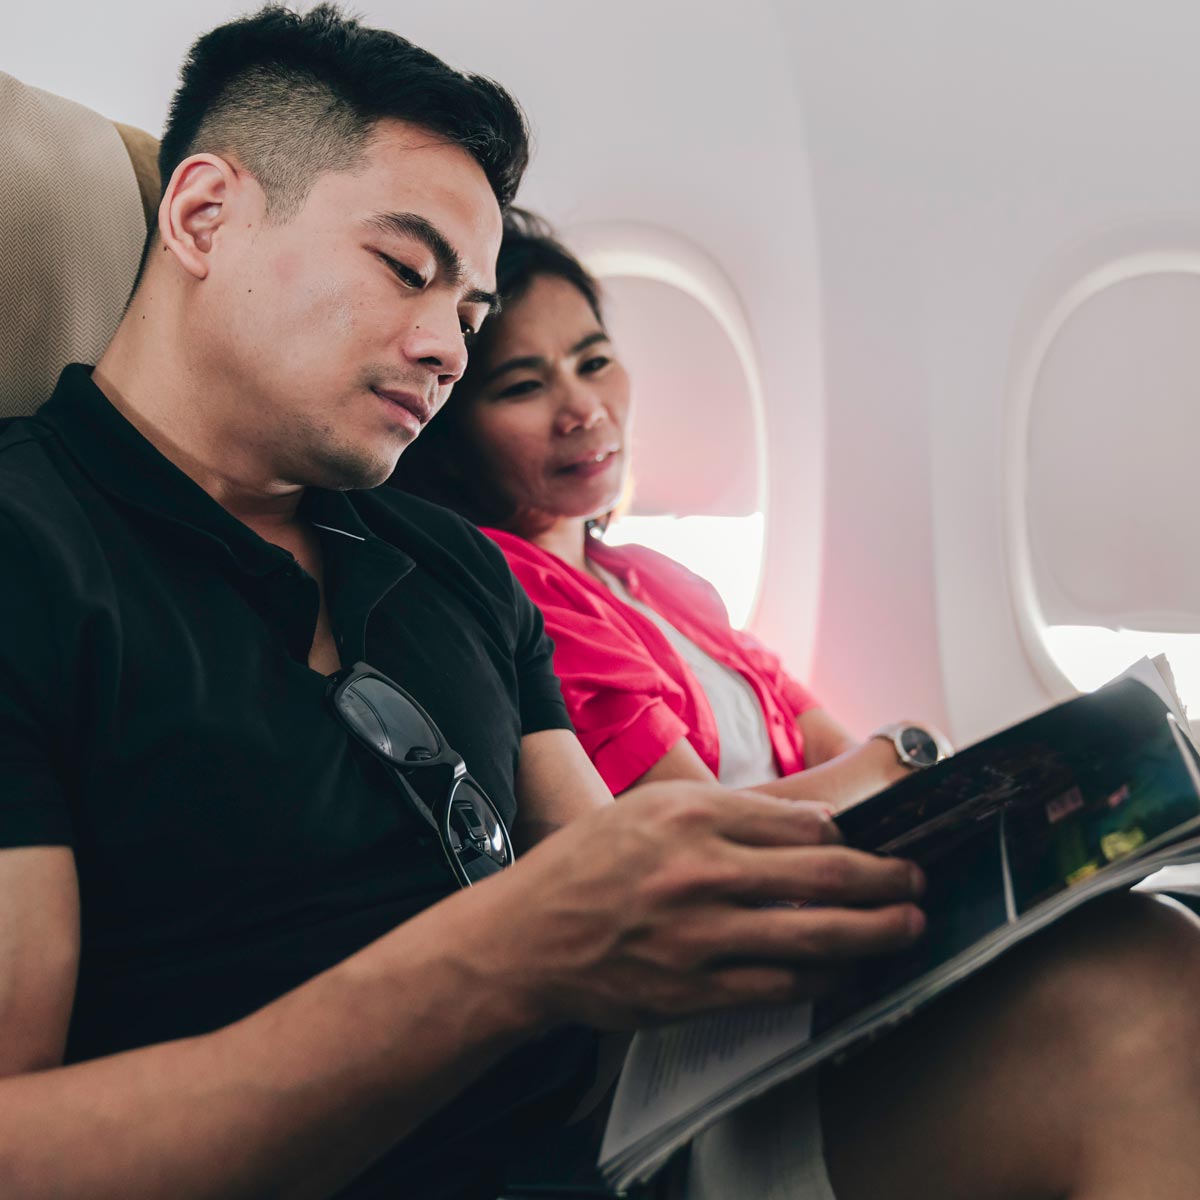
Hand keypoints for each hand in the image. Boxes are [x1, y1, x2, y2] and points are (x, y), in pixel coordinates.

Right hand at [474, 781, 924, 1030]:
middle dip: (885, 878)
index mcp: (691, 815)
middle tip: (916, 878)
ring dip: (874, 931)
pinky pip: (780, 986)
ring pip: (814, 935)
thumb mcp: (649, 810)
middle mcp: (701, 871)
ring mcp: (700, 935)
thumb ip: (727, 811)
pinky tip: (849, 973)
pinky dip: (825, 980)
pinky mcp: (693, 990)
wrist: (527, 937)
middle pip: (823, 874)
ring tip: (908, 925)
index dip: (853, 835)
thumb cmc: (586, 865)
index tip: (879, 840)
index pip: (800, 822)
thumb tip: (809, 824)